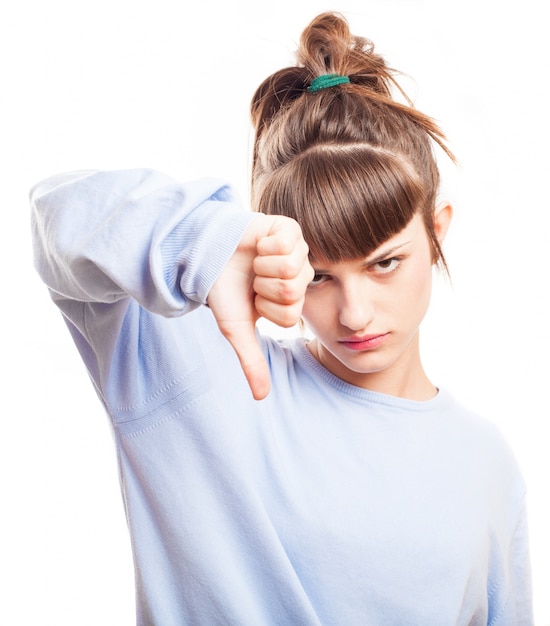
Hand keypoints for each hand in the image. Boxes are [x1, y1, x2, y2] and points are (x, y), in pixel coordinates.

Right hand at [207, 214, 312, 399]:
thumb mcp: (236, 329)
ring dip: (262, 265)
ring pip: (290, 268)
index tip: (253, 297)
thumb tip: (261, 397)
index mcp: (292, 301)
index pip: (291, 315)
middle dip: (262, 286)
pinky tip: (258, 243)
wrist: (206, 253)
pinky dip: (264, 244)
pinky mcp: (289, 229)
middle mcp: (300, 277)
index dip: (265, 307)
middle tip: (253, 277)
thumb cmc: (224, 290)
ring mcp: (297, 251)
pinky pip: (286, 243)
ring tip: (255, 260)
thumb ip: (251, 361)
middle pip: (292, 292)